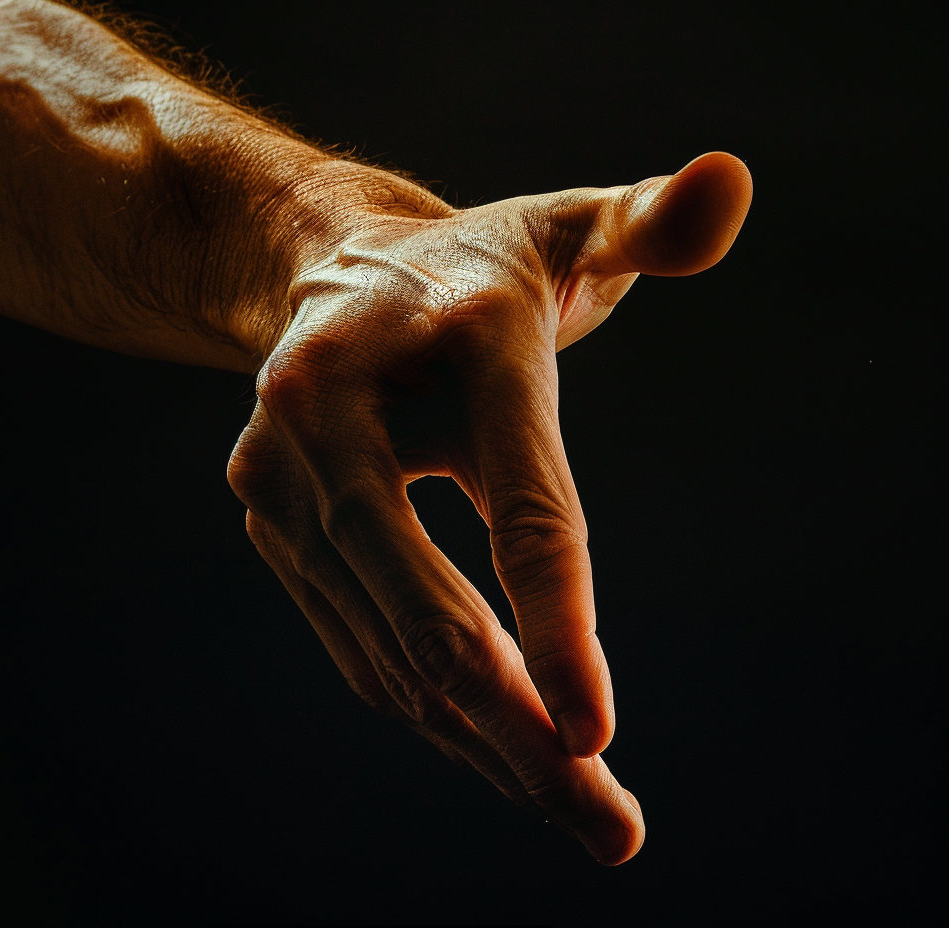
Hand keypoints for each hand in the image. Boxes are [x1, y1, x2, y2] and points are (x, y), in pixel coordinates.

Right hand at [227, 151, 751, 863]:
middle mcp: (325, 417)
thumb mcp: (571, 228)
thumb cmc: (478, 267)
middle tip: (606, 825)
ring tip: (569, 807)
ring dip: (475, 738)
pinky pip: (353, 641)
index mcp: (424, 339)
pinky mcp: (270, 524)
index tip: (596, 731)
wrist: (333, 275)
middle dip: (515, 727)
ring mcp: (280, 480)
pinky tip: (490, 745)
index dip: (555, 615)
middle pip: (422, 606)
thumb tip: (733, 179)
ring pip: (381, 646)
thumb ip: (654, 222)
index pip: (512, 497)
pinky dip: (422, 704)